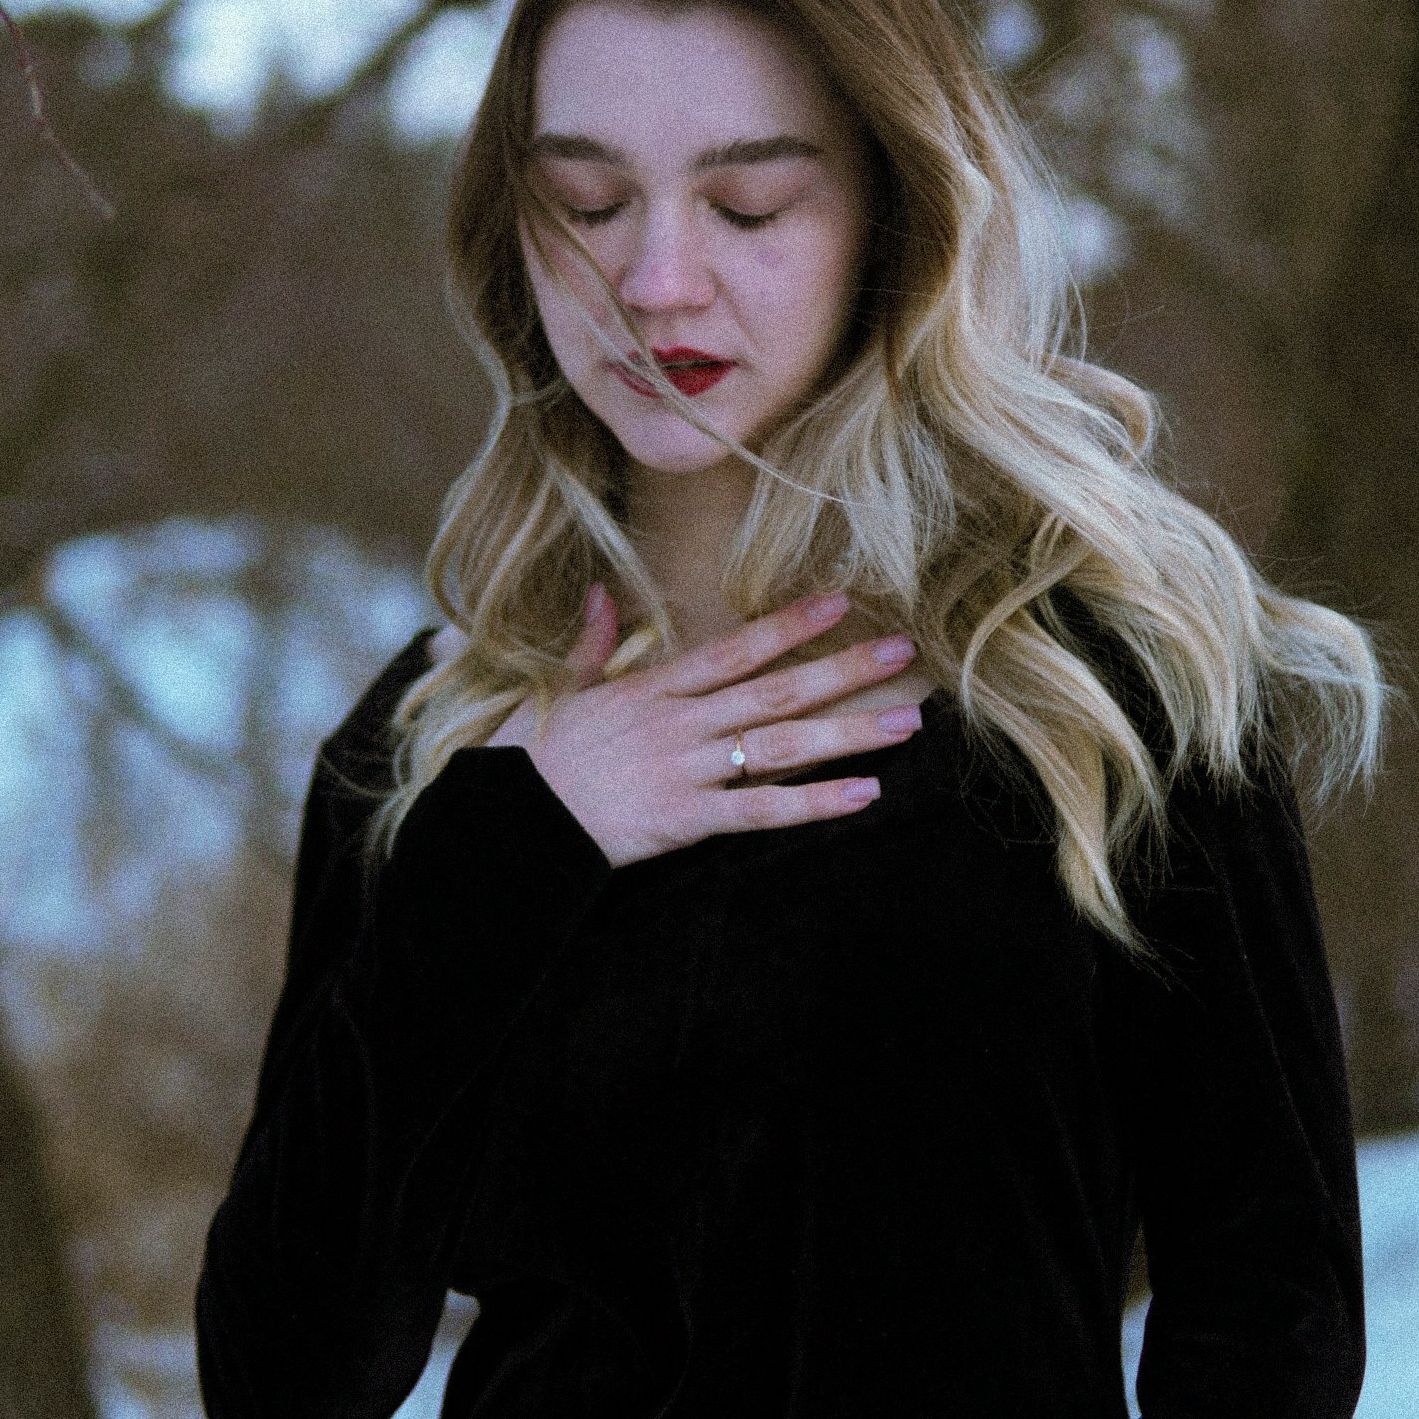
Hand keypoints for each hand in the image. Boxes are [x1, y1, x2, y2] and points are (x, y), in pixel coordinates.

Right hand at [490, 588, 922, 866]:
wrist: (511, 823)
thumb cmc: (533, 758)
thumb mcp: (562, 691)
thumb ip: (592, 644)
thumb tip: (600, 594)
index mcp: (654, 688)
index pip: (735, 648)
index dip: (789, 624)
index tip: (840, 602)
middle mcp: (681, 723)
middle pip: (776, 689)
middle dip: (843, 669)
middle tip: (904, 651)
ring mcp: (687, 770)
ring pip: (782, 744)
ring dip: (848, 731)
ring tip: (906, 721)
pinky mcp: (687, 820)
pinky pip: (762, 810)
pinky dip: (815, 803)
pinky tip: (864, 793)